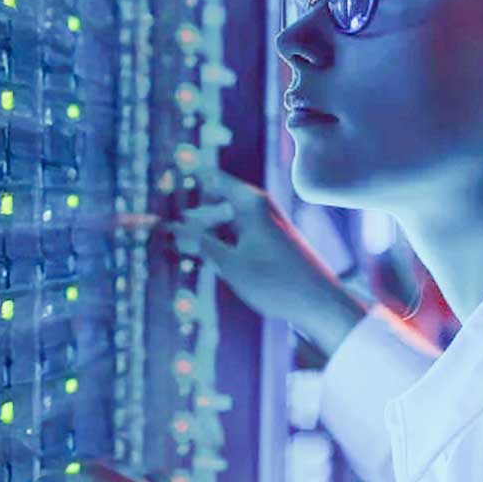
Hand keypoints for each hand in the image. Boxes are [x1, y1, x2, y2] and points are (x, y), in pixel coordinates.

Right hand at [168, 171, 366, 355]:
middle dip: (192, 219)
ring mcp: (266, 225)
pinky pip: (238, 236)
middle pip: (216, 204)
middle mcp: (259, 208)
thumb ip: (199, 243)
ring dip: (205, 236)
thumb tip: (170, 227)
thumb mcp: (229, 264)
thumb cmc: (276, 282)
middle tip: (163, 234)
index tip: (165, 182)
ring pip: (226, 223)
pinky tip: (208, 262)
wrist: (319, 303)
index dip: (189, 179)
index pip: (212, 178)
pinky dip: (222, 245)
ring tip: (180, 251)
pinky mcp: (270, 243)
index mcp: (250, 203)